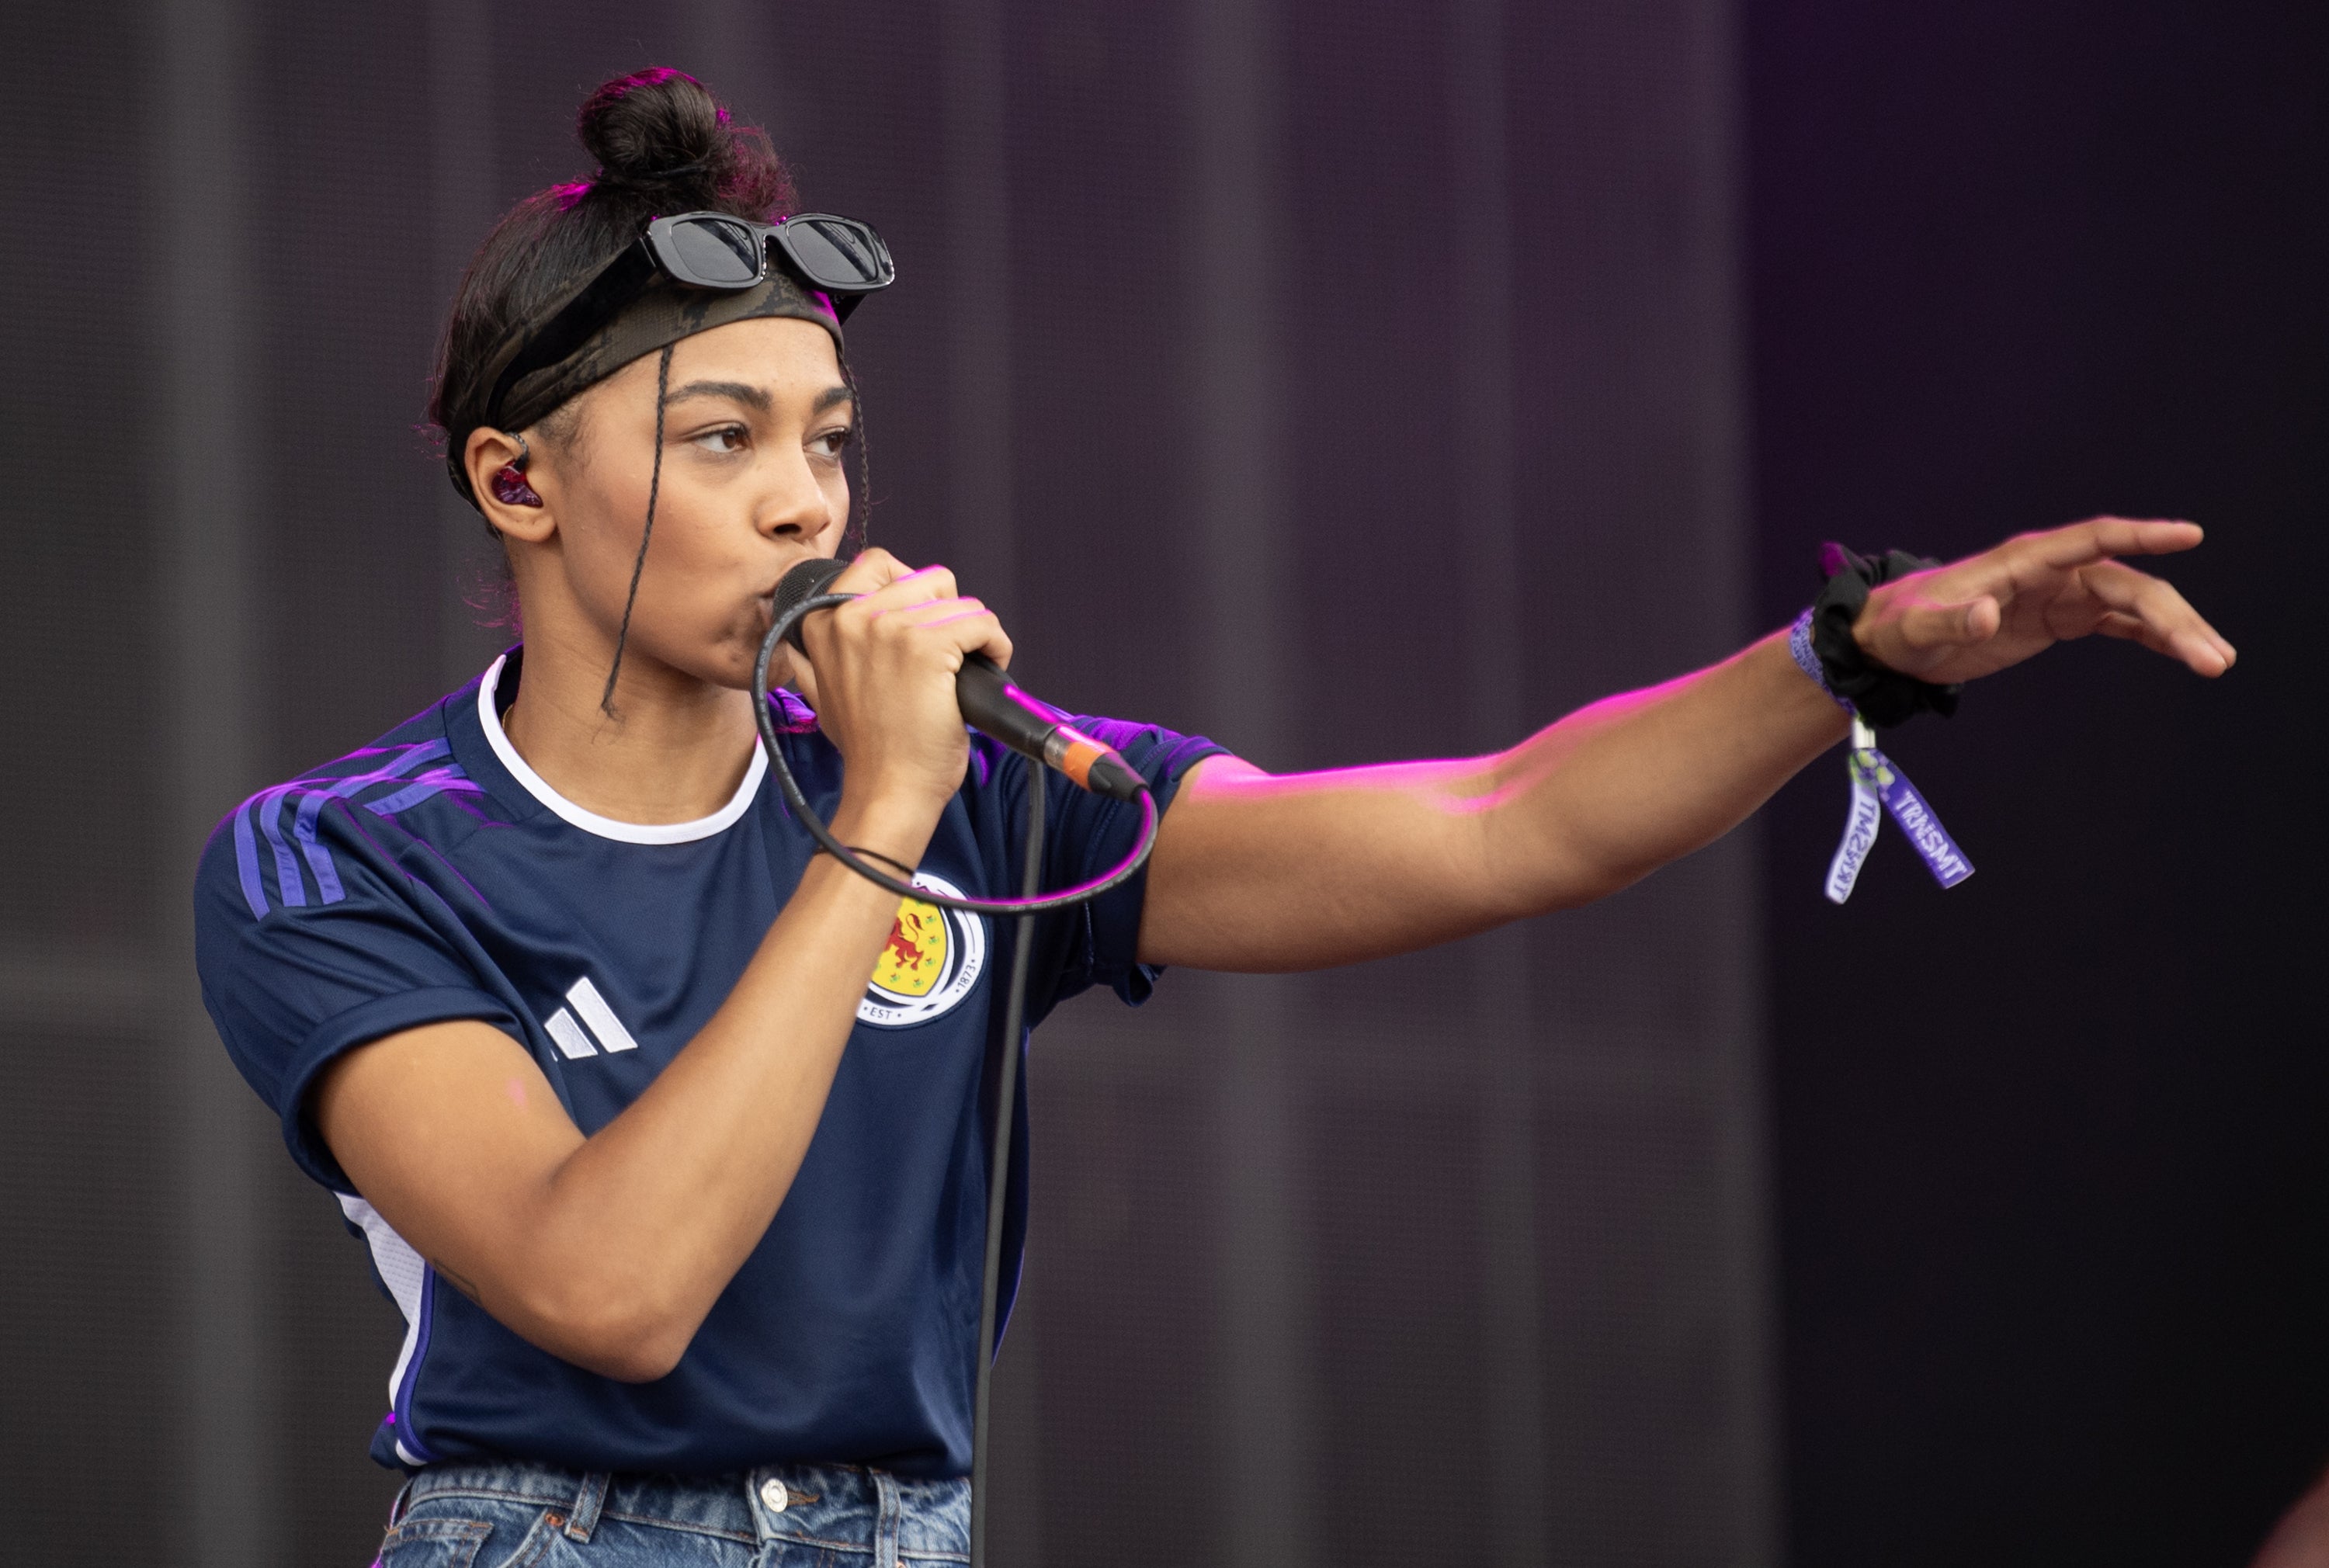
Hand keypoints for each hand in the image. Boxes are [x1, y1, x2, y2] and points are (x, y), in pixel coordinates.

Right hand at [788, 549, 1012, 832]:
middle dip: (949, 612)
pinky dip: (996, 645)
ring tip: (969, 666)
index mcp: (822, 620)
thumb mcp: (821, 692)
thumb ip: (815, 657)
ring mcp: (891, 628)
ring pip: (961, 602)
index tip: (926, 619)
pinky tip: (990, 667)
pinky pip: (982, 622)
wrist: (887, 789)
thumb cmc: (868, 749)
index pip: (878, 563)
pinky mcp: (929, 646)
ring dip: (975, 633)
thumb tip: (803, 644)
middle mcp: (852, 616)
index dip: (914, 588)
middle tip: (951, 651)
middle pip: (929, 578)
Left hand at [1852, 517, 2234, 684]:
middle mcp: (2050, 573)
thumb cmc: (1899, 626)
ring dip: (2174, 631)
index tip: (2189, 535)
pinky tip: (2186, 654)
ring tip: (2215, 662)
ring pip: (2132, 604)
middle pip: (2127, 584)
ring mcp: (2058, 595)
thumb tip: (1985, 614)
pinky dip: (2152, 637)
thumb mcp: (1917, 628)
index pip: (2091, 539)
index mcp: (2022, 562)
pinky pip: (2117, 623)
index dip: (2140, 535)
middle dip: (2174, 616)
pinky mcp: (2058, 620)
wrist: (1889, 640)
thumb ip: (1950, 620)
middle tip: (2213, 657)